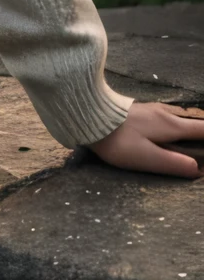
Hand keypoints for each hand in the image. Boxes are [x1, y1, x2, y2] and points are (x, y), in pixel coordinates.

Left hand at [88, 101, 203, 177]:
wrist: (86, 114)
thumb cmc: (117, 139)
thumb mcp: (146, 156)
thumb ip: (173, 163)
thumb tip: (196, 169)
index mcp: (171, 125)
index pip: (203, 129)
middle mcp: (164, 114)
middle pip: (192, 124)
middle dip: (201, 135)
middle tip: (198, 154)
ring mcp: (151, 110)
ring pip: (177, 121)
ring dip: (187, 132)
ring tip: (188, 148)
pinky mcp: (138, 112)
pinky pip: (165, 120)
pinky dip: (174, 129)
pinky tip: (166, 139)